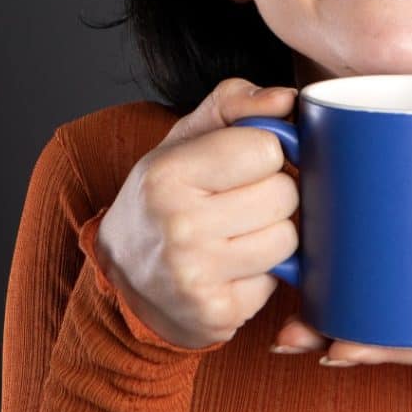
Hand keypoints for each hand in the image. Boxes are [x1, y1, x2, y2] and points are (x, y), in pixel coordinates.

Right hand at [94, 78, 298, 348]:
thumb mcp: (184, 138)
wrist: (123, 274)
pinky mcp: (217, 312)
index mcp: (168, 173)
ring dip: (271, 235)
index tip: (240, 163)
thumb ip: (234, 103)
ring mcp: (197, 274)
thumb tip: (287, 99)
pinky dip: (260, 274)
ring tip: (234, 233)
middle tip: (237, 200)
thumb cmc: (163, 195)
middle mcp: (178, 224)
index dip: (262, 152)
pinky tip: (229, 268)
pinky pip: (277, 282)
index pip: (266, 148)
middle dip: (271, 194)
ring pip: (288, 239)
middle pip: (284, 195)